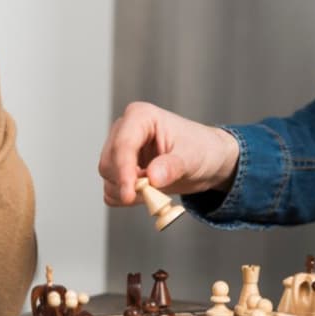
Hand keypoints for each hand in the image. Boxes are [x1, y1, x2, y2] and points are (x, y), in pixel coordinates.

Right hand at [99, 101, 239, 205]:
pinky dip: (126, 199)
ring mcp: (120, 151)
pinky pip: (111, 191)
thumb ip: (172, 166)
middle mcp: (125, 131)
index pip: (123, 145)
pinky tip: (148, 194)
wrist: (207, 161)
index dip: (123, 171)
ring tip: (157, 191)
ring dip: (128, 193)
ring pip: (108, 179)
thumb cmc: (201, 149)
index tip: (129, 193)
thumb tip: (152, 178)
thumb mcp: (192, 157)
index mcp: (141, 117)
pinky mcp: (120, 169)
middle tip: (154, 194)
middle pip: (108, 163)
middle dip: (127, 183)